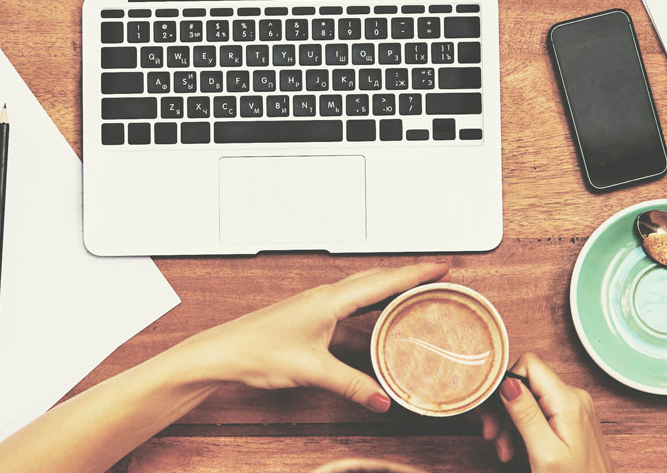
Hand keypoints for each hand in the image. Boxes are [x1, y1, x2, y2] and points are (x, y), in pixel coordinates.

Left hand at [173, 262, 450, 412]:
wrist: (223, 352)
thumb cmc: (257, 351)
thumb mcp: (312, 370)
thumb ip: (351, 385)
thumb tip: (382, 399)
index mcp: (330, 300)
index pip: (383, 281)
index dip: (415, 274)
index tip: (442, 267)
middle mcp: (325, 296)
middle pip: (376, 280)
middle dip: (408, 277)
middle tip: (438, 278)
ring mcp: (317, 305)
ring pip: (363, 291)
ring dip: (390, 290)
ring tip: (416, 294)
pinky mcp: (310, 317)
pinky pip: (351, 305)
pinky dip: (371, 307)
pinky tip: (376, 319)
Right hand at [480, 353, 613, 471]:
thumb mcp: (544, 452)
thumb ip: (526, 414)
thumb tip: (508, 381)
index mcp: (568, 400)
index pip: (529, 364)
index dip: (505, 383)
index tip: (494, 411)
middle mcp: (574, 397)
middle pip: (526, 383)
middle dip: (504, 408)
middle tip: (493, 436)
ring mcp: (574, 407)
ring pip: (529, 398)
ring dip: (510, 422)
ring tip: (506, 450)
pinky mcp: (572, 418)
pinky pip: (540, 411)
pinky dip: (523, 428)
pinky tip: (518, 448)